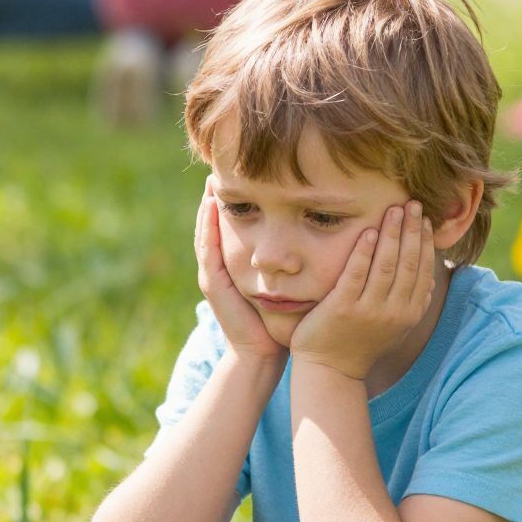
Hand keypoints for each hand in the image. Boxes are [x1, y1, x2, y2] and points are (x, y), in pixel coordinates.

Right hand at [195, 180, 287, 366]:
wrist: (263, 354)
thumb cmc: (279, 321)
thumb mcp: (284, 282)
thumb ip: (290, 260)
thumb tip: (315, 233)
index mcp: (234, 266)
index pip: (229, 226)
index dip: (234, 201)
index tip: (239, 173)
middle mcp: (220, 268)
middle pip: (212, 225)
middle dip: (215, 198)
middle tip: (217, 167)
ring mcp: (213, 277)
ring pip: (206, 233)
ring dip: (206, 207)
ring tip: (211, 181)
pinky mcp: (214, 286)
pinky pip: (208, 251)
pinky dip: (208, 228)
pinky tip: (211, 207)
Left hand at [290, 202, 435, 379]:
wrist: (330, 370)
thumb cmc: (360, 343)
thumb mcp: (395, 326)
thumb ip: (412, 302)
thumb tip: (430, 276)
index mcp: (409, 314)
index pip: (423, 270)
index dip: (426, 242)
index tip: (425, 220)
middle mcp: (394, 312)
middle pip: (408, 262)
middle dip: (413, 230)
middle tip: (414, 204)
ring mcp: (369, 310)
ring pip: (387, 264)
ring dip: (393, 233)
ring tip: (395, 210)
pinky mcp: (343, 308)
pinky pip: (356, 273)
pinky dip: (365, 251)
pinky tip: (369, 231)